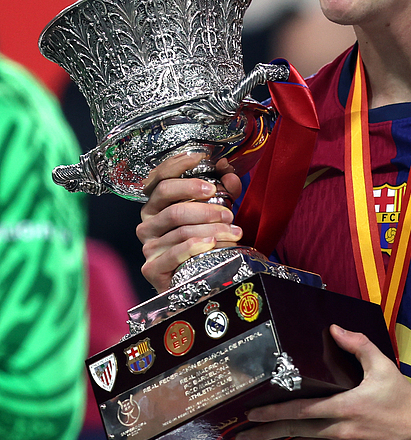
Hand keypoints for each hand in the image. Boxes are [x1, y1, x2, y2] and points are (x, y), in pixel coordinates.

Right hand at [137, 153, 243, 291]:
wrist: (200, 281)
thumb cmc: (205, 243)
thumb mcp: (216, 212)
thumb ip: (223, 190)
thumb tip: (228, 171)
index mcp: (156, 204)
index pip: (159, 177)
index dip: (178, 165)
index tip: (202, 158)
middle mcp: (147, 222)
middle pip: (167, 197)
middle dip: (201, 199)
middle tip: (227, 209)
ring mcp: (148, 245)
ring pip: (179, 226)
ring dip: (211, 226)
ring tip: (234, 231)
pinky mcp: (152, 268)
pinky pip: (176, 251)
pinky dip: (197, 245)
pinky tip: (213, 242)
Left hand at [235, 325, 410, 439]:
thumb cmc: (403, 398)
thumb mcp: (382, 366)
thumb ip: (357, 345)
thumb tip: (334, 329)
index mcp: (345, 407)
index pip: (301, 410)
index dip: (274, 412)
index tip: (252, 414)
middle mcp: (342, 433)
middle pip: (296, 432)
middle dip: (266, 434)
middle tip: (242, 437)